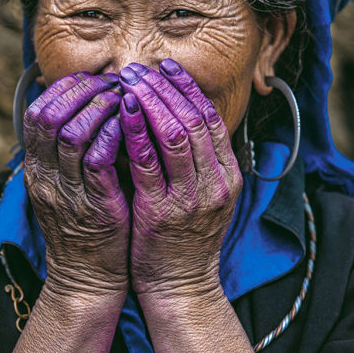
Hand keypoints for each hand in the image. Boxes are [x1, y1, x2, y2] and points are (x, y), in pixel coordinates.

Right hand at [23, 72, 129, 297]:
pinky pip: (97, 163)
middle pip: (50, 117)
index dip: (64, 90)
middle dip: (82, 92)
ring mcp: (66, 193)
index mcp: (37, 168)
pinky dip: (112, 137)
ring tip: (122, 97)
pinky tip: (129, 124)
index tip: (92, 78)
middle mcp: (45, 177)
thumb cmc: (86, 220)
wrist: (88, 276)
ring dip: (98, 109)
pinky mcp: (93, 207)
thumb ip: (74, 148)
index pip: (38, 113)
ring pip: (72, 135)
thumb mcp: (67, 183)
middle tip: (112, 83)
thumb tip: (93, 104)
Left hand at [119, 60, 242, 297]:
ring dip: (152, 101)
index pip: (212, 118)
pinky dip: (138, 132)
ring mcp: (192, 197)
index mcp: (228, 174)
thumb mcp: (206, 195)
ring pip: (177, 133)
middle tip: (141, 67)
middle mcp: (216, 181)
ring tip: (130, 80)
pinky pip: (149, 162)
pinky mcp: (163, 211)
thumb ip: (200, 159)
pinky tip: (125, 111)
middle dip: (167, 87)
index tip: (167, 66)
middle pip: (195, 119)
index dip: (188, 88)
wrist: (182, 286)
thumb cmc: (187, 236)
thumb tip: (179, 115)